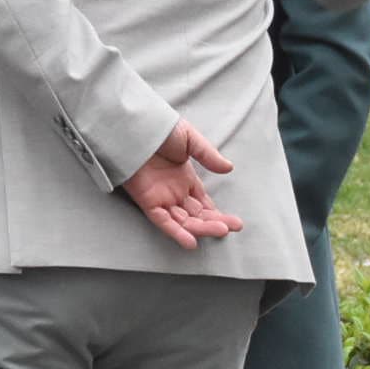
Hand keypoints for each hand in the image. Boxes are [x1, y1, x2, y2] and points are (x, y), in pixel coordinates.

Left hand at [122, 120, 242, 250]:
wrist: (134, 126)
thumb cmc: (159, 129)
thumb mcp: (189, 139)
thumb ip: (208, 156)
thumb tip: (228, 168)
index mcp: (184, 178)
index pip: (203, 203)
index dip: (218, 213)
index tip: (235, 223)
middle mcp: (174, 191)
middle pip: (197, 214)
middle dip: (215, 222)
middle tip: (234, 228)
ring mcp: (161, 197)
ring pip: (184, 220)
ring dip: (201, 228)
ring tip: (220, 231)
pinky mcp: (147, 201)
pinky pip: (163, 221)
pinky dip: (176, 232)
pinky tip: (191, 242)